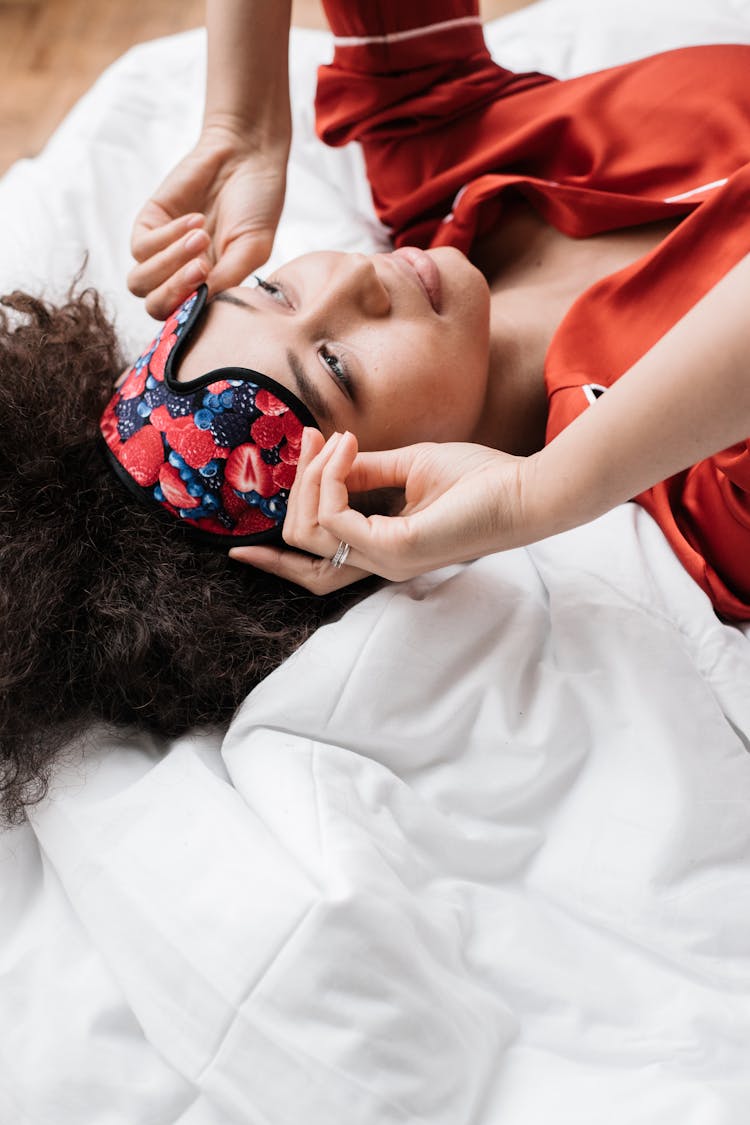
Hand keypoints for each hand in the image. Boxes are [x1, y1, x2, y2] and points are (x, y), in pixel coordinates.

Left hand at [128, 125, 287, 317]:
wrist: (246, 157)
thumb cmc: (257, 205)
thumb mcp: (252, 249)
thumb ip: (228, 279)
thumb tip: (203, 303)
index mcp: (209, 290)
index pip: (184, 321)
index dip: (190, 314)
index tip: (213, 288)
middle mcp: (182, 276)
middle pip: (155, 307)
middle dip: (174, 292)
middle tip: (203, 268)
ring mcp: (162, 252)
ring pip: (140, 282)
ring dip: (170, 263)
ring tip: (202, 237)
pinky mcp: (149, 224)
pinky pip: (141, 247)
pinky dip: (168, 237)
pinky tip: (195, 220)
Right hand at [228, 430, 535, 594]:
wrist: (526, 490)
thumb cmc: (480, 479)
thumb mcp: (410, 465)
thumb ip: (365, 470)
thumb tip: (327, 458)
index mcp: (383, 548)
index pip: (315, 564)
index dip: (276, 547)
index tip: (270, 487)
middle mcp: (380, 562)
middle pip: (302, 548)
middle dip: (294, 490)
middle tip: (308, 441)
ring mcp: (386, 560)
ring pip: (310, 530)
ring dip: (310, 478)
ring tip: (329, 441)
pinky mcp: (395, 549)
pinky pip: (334, 517)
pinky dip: (330, 478)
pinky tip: (344, 449)